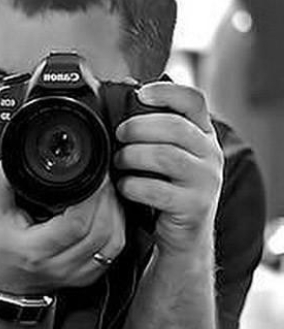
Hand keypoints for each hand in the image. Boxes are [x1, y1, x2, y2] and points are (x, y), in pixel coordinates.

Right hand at [0, 164, 125, 293]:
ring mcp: (78, 274)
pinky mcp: (91, 275)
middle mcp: (59, 266)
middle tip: (103, 177)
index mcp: (35, 251)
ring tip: (106, 192)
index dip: (92, 197)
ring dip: (115, 211)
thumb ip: (2, 182)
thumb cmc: (2, 245)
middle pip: (101, 231)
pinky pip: (115, 249)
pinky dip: (117, 225)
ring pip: (113, 240)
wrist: (9, 281)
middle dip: (107, 198)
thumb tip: (15, 158)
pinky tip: (108, 211)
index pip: (75, 225)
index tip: (93, 176)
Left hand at [115, 82, 223, 255]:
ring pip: (166, 156)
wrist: (185, 236)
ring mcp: (205, 181)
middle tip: (119, 135)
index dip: (167, 92)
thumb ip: (156, 134)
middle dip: (139, 127)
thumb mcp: (169, 158)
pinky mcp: (194, 206)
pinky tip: (125, 186)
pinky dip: (134, 185)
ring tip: (119, 161)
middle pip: (175, 127)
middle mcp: (210, 155)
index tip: (141, 94)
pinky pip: (158, 190)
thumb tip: (123, 106)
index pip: (194, 101)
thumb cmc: (169, 191)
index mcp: (203, 136)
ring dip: (133, 156)